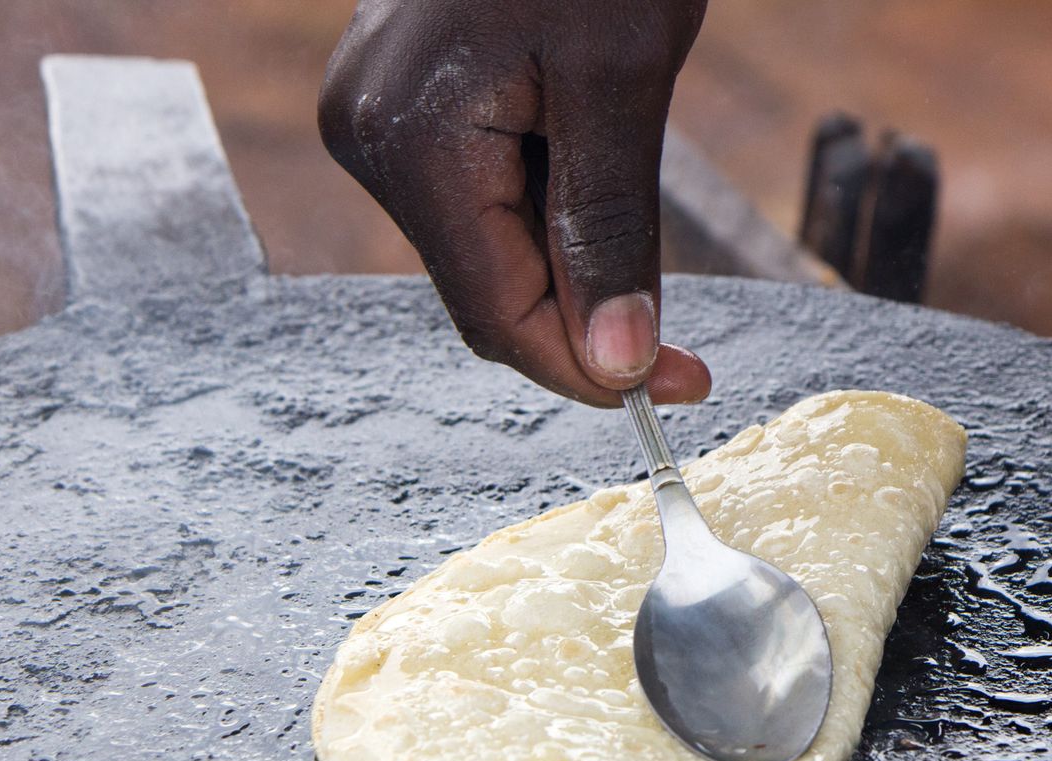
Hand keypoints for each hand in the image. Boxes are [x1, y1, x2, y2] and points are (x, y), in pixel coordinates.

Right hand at [319, 0, 711, 406]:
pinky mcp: (405, 109)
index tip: (676, 389)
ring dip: (572, 262)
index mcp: (410, 141)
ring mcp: (378, 123)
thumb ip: (609, 232)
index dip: (588, 369)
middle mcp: (369, 140)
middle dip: (587, 322)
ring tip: (627, 170)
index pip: (498, 313)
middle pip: (489, 291)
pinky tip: (588, 160)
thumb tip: (618, 363)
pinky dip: (549, 215)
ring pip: (488, 253)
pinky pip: (481, 203)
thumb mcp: (622, 80)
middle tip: (681, 348)